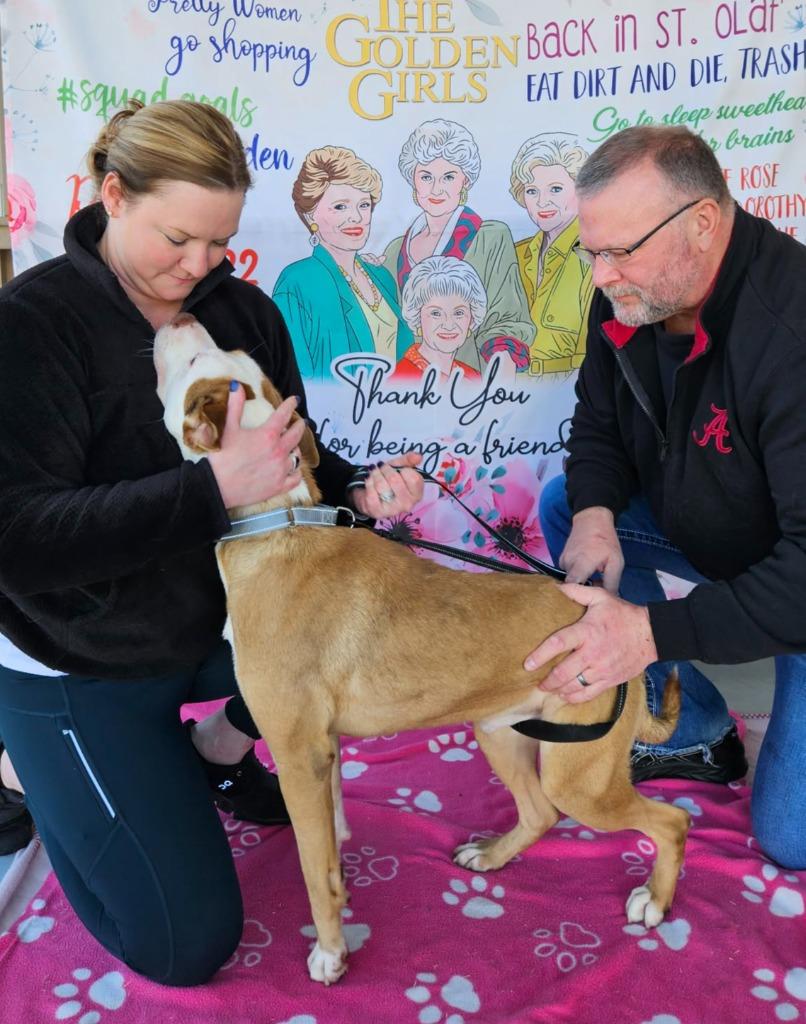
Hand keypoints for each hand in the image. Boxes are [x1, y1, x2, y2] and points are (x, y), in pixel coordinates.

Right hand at [208, 383, 306, 509]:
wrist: (217, 486)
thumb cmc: (222, 457)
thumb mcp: (228, 428)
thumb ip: (235, 406)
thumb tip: (237, 386)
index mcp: (268, 434)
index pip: (284, 415)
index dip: (290, 405)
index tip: (294, 400)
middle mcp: (279, 451)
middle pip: (297, 434)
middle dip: (299, 426)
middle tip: (300, 422)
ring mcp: (281, 469)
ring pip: (297, 456)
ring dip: (295, 449)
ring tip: (293, 446)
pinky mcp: (280, 486)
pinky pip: (296, 477)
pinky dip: (296, 472)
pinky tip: (293, 469)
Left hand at [351, 452, 423, 518]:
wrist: (370, 496)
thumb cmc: (388, 481)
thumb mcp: (399, 468)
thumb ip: (409, 460)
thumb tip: (418, 456)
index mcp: (416, 494)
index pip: (414, 478)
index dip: (403, 469)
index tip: (398, 469)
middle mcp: (407, 504)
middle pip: (395, 480)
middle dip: (385, 469)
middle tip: (382, 467)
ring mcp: (392, 510)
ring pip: (381, 485)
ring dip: (375, 474)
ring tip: (375, 473)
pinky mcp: (377, 512)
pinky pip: (371, 492)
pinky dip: (368, 482)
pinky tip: (369, 482)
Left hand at [523, 584, 656, 702]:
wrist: (651, 634)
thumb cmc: (623, 614)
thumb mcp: (600, 597)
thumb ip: (577, 591)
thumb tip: (556, 587)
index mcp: (587, 631)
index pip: (558, 643)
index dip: (541, 655)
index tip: (528, 664)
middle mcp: (592, 653)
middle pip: (563, 672)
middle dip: (547, 680)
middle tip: (537, 682)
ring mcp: (601, 670)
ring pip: (574, 686)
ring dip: (558, 690)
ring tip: (548, 689)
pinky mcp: (610, 680)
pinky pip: (588, 694)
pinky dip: (574, 698)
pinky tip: (565, 696)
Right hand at [560, 506, 623, 591]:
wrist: (591, 520)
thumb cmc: (606, 541)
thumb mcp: (616, 562)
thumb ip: (612, 582)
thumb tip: (609, 598)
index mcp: (581, 565)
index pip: (573, 588)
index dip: (580, 596)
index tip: (590, 599)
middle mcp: (568, 563)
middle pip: (571, 585)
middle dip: (581, 589)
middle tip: (593, 589)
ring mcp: (562, 560)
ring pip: (569, 579)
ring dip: (579, 580)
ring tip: (591, 576)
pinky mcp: (561, 558)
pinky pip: (567, 572)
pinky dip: (576, 573)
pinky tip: (585, 569)